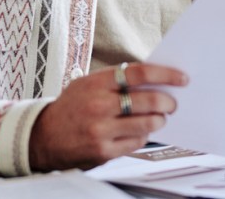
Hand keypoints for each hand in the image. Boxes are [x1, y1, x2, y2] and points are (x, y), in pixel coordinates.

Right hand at [29, 62, 186, 170]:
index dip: (165, 74)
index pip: (139, 73)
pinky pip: (137, 143)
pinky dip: (144, 136)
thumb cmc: (71, 107)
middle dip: (168, 102)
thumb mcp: (87, 84)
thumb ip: (116, 80)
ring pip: (147, 124)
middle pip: (148, 100)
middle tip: (173, 103)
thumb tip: (153, 79)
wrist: (43, 137)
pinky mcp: (103, 151)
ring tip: (159, 118)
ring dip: (159, 120)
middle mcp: (99, 105)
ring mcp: (101, 130)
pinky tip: (140, 132)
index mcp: (96, 83)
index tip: (181, 78)